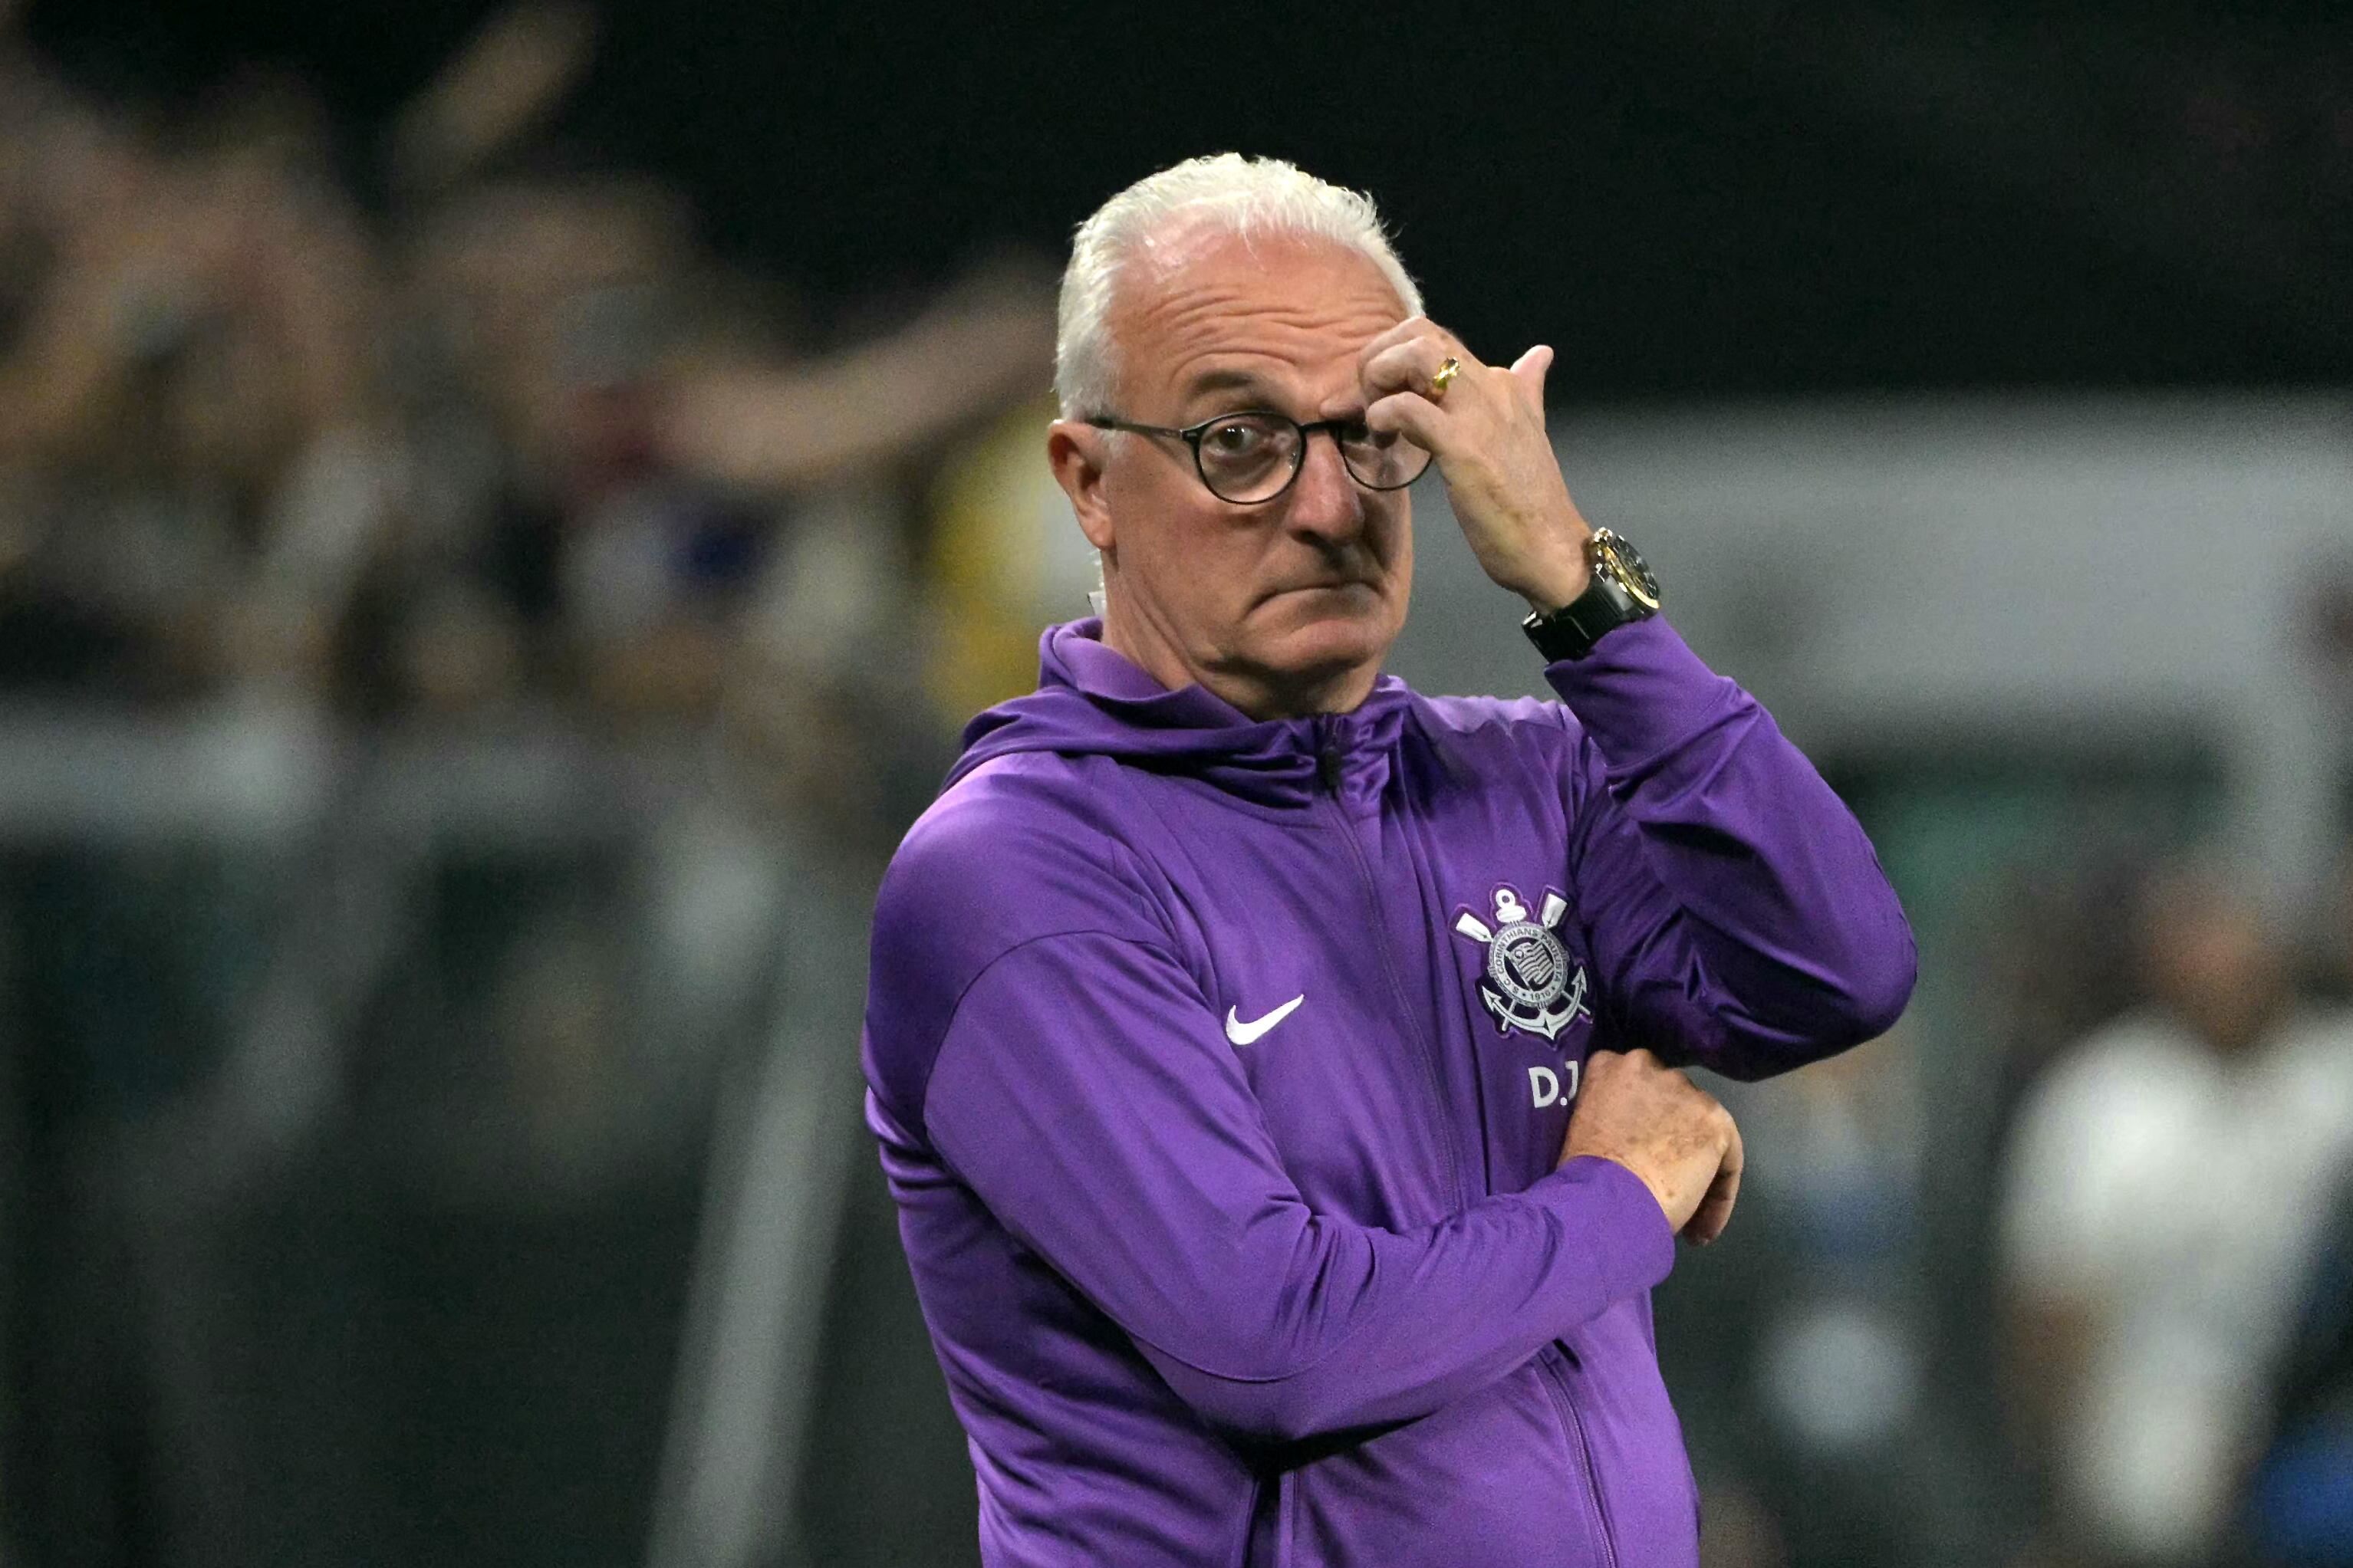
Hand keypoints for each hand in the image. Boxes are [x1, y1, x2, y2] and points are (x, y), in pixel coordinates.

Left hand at [1357, 317, 1591, 612]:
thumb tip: (1540, 355)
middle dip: (1380, 356)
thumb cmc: (1532, 503)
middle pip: (1421, 332)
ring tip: (1375, 417)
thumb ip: (1527, 389)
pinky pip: (1408, 407)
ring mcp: (1479, 414)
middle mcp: (1493, 387)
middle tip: (1369, 400)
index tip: (1383, 395)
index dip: (1397, 356)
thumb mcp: (1528, 432)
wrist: (1552, 549)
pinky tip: (1383, 439)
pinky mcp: (1464, 446)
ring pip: (1416, 355)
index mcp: (1504, 383)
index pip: (1439, 338)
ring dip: (1379, 377)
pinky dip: (1383, 415)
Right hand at [1558, 1048, 1743, 1244]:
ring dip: (1695, 1169)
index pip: (1635, 1090)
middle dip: (1671, 1140)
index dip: (1640, 1127)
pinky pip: (1727, 1162)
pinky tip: (1701, 1229)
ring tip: (1682, 1211)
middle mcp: (1650, 1066)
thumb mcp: (1584, 1130)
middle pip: (1672, 1105)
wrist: (1603, 1199)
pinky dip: (1718, 1197)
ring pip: (1701, 1132)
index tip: (1634, 1162)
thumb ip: (1610, 1120)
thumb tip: (1632, 1146)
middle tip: (1660, 1183)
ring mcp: (1686, 1091)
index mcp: (1609, 1066)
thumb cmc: (1581, 1178)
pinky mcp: (1715, 1120)